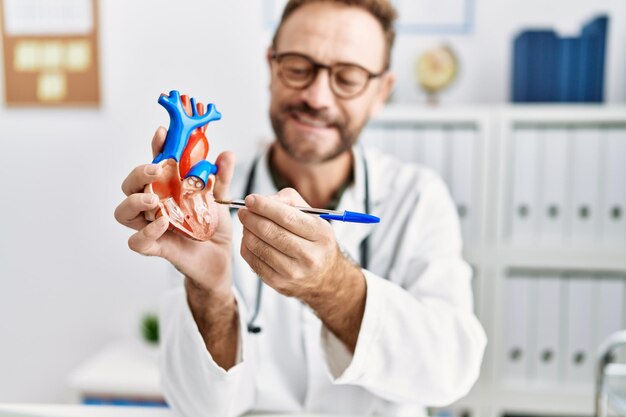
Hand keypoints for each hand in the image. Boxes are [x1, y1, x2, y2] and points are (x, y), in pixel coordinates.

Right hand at [114, 127, 234, 295]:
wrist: (219, 261)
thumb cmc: (212, 229)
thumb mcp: (220, 200)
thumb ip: (221, 178)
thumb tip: (227, 154)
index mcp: (167, 190)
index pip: (155, 164)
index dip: (155, 147)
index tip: (163, 133)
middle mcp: (154, 206)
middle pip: (130, 185)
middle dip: (138, 173)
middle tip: (156, 169)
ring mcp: (152, 227)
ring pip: (124, 212)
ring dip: (135, 202)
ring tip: (154, 201)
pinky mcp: (157, 248)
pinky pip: (138, 241)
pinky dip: (146, 232)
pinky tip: (162, 224)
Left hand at [237, 188, 351, 299]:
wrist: (326, 277)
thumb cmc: (316, 241)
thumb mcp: (314, 217)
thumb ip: (289, 201)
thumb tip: (262, 200)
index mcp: (320, 234)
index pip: (287, 217)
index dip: (264, 206)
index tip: (250, 199)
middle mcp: (309, 255)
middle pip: (270, 232)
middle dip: (251, 218)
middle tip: (243, 211)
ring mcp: (294, 272)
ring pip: (259, 247)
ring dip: (246, 232)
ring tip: (246, 224)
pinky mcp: (279, 283)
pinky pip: (254, 262)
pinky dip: (247, 247)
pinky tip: (248, 239)